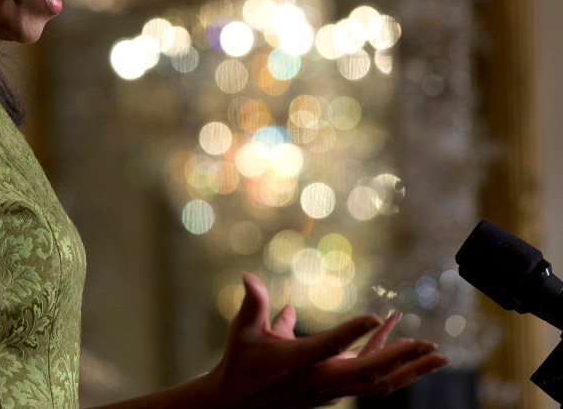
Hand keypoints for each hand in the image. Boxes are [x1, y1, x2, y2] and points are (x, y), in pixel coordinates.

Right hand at [204, 272, 447, 408]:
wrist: (237, 404)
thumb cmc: (240, 364)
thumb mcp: (243, 332)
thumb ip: (253, 304)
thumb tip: (248, 277)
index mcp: (299, 362)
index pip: (331, 346)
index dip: (353, 332)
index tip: (374, 316)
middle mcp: (320, 379)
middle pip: (370, 373)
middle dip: (402, 359)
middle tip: (430, 344)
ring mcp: (331, 388)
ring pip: (377, 382)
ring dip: (408, 369)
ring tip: (437, 355)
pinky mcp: (334, 390)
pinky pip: (369, 379)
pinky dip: (387, 360)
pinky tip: (397, 339)